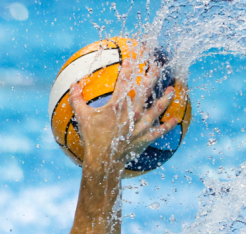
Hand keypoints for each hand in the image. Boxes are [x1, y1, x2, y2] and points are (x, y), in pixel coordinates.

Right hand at [69, 49, 180, 170]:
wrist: (103, 160)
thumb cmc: (92, 138)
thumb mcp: (82, 117)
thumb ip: (77, 99)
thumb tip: (73, 85)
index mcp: (118, 105)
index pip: (125, 81)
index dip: (129, 67)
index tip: (132, 58)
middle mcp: (133, 112)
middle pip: (146, 90)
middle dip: (153, 76)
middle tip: (158, 66)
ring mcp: (142, 124)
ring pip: (158, 107)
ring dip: (166, 97)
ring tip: (172, 89)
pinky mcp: (146, 137)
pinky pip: (161, 130)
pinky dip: (168, 125)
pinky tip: (175, 118)